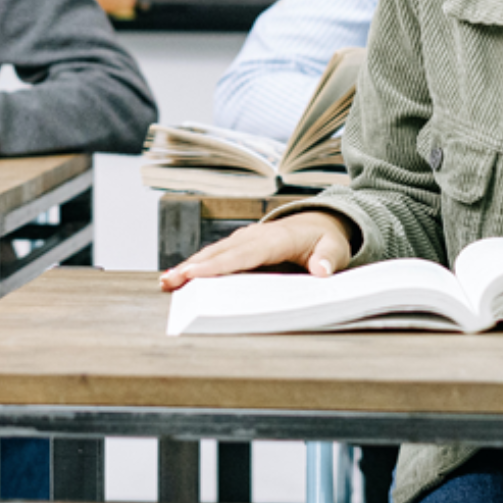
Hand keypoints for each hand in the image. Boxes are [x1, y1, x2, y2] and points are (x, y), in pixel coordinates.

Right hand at [158, 210, 354, 291]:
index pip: (243, 254)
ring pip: (214, 253)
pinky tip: (180, 276)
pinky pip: (217, 256)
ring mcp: (245, 239)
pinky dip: (198, 265)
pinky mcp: (241, 246)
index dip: (218, 264)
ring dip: (190, 266)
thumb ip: (329, 259)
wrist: (321, 221)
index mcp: (275, 238)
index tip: (195, 273)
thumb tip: (321, 271)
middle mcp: (255, 236)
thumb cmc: (326, 239)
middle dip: (194, 267)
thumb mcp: (335, 248)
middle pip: (220, 253)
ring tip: (167, 282)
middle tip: (170, 281)